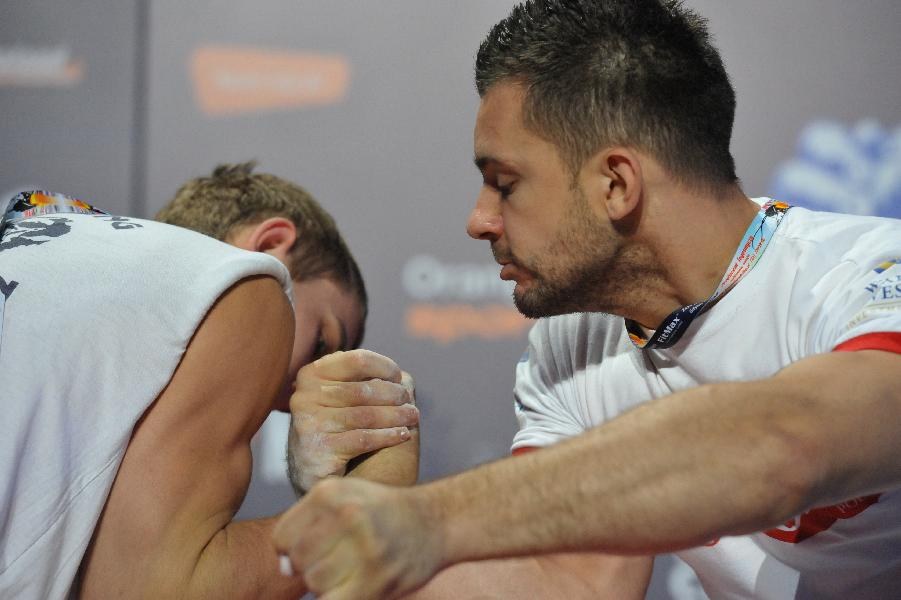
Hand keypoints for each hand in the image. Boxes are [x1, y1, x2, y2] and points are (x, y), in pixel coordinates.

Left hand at [273, 478, 442, 599]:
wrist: (435, 521)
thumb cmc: (382, 512)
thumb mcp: (343, 497)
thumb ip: (307, 524)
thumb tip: (283, 568)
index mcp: (331, 493)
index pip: (282, 537)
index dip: (290, 549)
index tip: (313, 548)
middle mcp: (347, 514)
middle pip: (297, 561)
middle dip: (309, 567)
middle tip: (334, 561)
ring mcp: (364, 546)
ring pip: (315, 583)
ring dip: (327, 585)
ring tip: (348, 571)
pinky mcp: (377, 577)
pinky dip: (338, 597)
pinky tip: (353, 587)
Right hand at [288, 349, 419, 494]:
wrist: (312, 469)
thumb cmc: (336, 425)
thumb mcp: (343, 397)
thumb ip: (364, 380)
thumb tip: (405, 377)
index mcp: (311, 374)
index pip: (357, 360)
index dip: (384, 367)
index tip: (399, 378)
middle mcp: (304, 396)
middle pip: (363, 390)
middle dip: (393, 395)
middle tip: (410, 402)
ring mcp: (309, 423)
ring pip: (365, 415)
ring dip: (396, 416)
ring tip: (413, 417)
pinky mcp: (318, 449)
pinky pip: (363, 438)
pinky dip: (388, 436)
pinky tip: (403, 435)